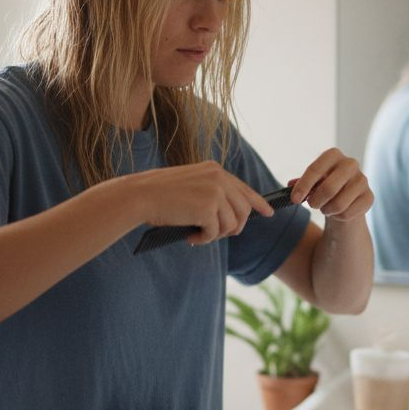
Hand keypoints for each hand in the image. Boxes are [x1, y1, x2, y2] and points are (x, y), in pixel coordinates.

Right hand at [125, 161, 272, 245]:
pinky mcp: (208, 208)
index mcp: (215, 170)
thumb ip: (213, 194)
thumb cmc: (160, 194)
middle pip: (244, 211)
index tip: (268, 213)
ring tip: (198, 234)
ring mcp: (215, 192)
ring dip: (216, 235)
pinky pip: (216, 233)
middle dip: (234, 227)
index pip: (244, 189)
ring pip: (232, 224)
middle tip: (216, 234)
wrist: (140, 196)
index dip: (258, 203)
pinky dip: (204, 239)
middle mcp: (219, 178)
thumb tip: (234, 216)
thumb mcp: (191, 186)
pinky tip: (191, 237)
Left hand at [288, 148, 373, 221]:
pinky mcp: (369, 197)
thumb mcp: (311, 182)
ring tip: (325, 207)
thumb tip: (291, 186)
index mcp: (333, 155)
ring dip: (327, 210)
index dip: (303, 186)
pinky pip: (348, 213)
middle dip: (315, 201)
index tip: (294, 199)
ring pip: (338, 204)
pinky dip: (338, 217)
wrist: (345, 199)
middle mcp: (350, 164)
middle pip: (328, 188)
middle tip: (312, 205)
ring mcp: (362, 180)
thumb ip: (300, 183)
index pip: (315, 169)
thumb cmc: (324, 187)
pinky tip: (338, 212)